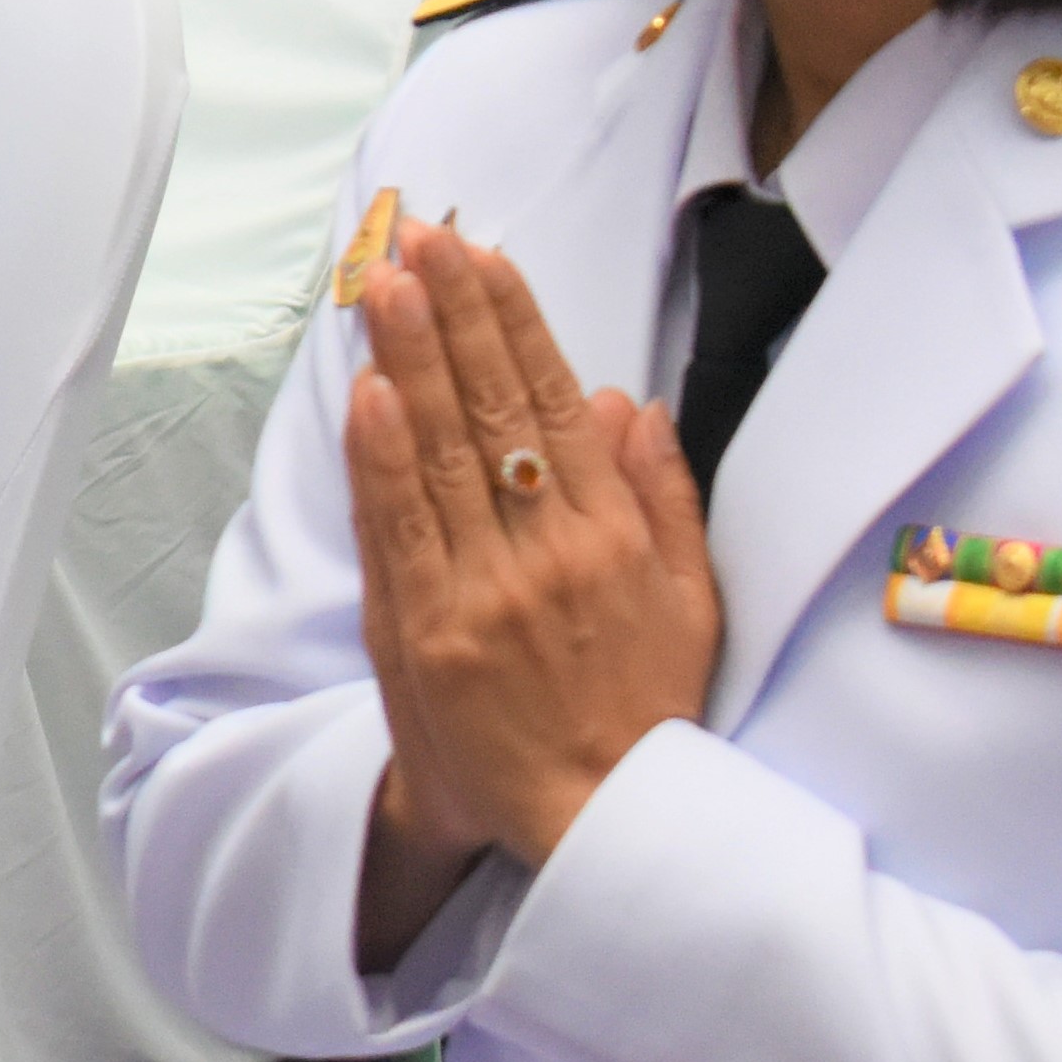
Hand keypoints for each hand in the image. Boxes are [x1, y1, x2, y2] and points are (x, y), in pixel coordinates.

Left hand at [344, 221, 717, 879]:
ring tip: (384, 283)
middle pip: (492, 411)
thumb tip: (627, 403)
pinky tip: (370, 391)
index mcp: (615, 538)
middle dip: (454, 315)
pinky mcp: (427, 635)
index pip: (555, 405)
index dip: (516, 323)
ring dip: (410, 360)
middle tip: (421, 238)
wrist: (596, 823)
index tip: (485, 256)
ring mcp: (483, 593)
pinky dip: (383, 458)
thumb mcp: (691, 602)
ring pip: (440, 455)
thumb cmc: (645, 711)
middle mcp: (549, 554)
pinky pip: (401, 530)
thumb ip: (663, 497)